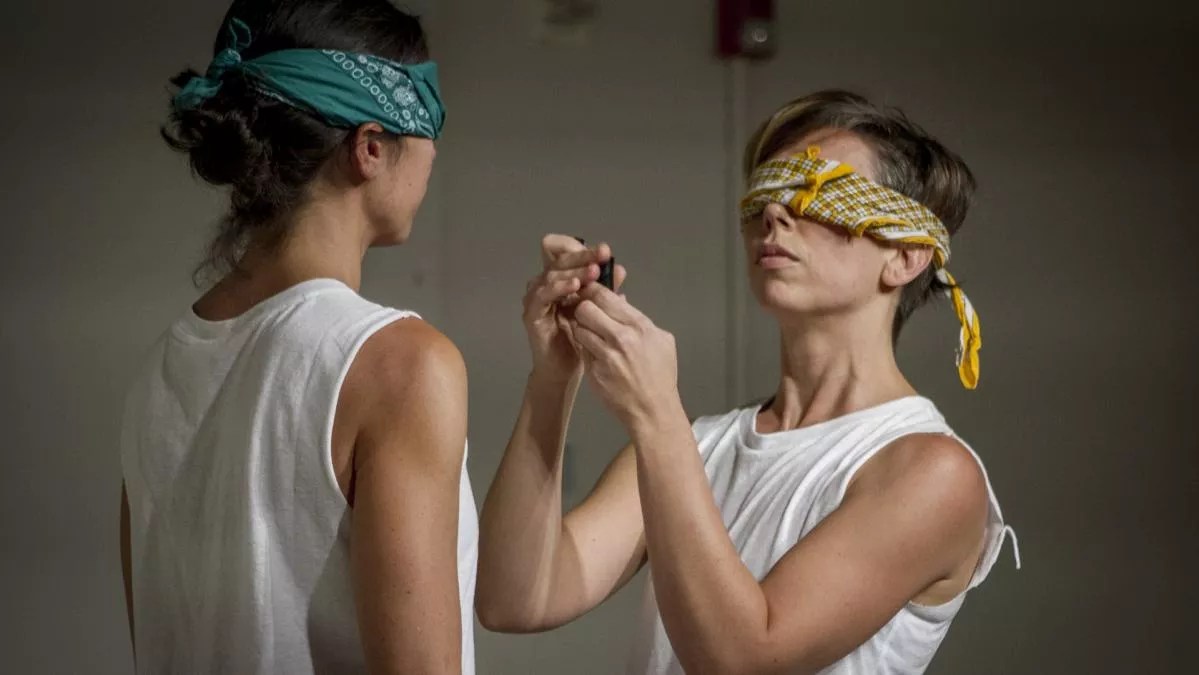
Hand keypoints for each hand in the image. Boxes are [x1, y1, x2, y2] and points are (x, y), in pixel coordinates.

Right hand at [522, 234, 626, 382]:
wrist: (564, 370)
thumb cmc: (580, 339)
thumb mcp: (597, 311)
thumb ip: (606, 290)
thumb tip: (620, 269)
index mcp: (560, 280)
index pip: (567, 255)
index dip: (584, 250)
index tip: (605, 251)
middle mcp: (545, 285)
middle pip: (560, 261)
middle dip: (582, 256)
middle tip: (602, 254)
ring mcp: (536, 298)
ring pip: (551, 275)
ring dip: (573, 271)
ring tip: (593, 271)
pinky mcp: (532, 314)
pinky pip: (543, 296)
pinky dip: (558, 288)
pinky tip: (575, 286)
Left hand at [570, 283, 681, 428]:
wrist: (653, 410)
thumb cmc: (661, 375)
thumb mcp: (662, 341)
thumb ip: (640, 320)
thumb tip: (621, 301)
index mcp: (639, 326)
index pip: (605, 296)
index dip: (593, 290)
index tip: (590, 292)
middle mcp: (621, 338)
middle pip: (585, 308)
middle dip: (583, 308)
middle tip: (586, 313)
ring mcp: (605, 356)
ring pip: (579, 328)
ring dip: (582, 329)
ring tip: (590, 334)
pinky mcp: (594, 371)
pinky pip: (581, 349)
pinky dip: (585, 348)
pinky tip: (593, 352)